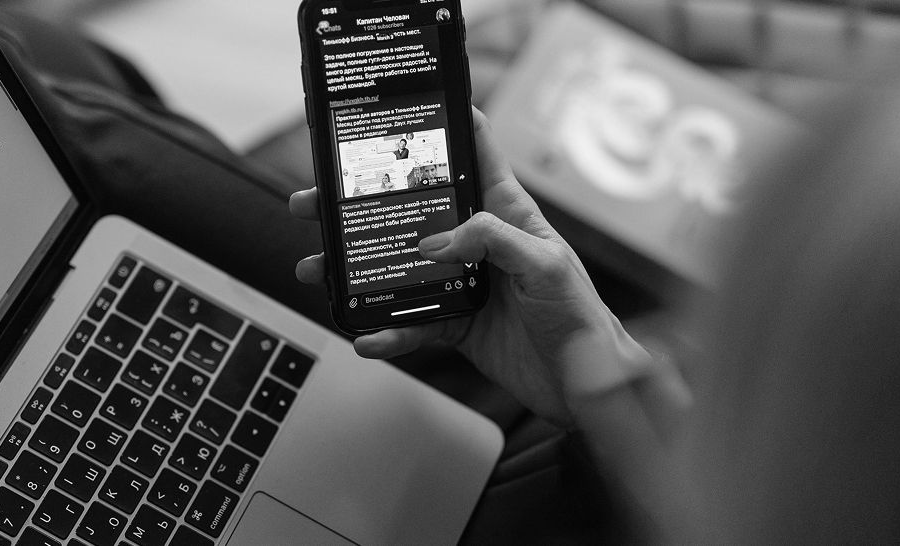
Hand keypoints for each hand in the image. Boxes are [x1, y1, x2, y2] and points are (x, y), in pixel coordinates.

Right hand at [290, 108, 651, 425]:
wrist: (583, 386)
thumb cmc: (579, 315)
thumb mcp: (545, 264)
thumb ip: (493, 240)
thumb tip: (436, 242)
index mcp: (506, 215)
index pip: (476, 157)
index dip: (445, 128)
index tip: (404, 109)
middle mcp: (477, 244)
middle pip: (412, 213)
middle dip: (361, 205)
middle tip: (316, 201)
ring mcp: (461, 284)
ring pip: (397, 268)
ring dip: (355, 269)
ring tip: (317, 269)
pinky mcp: (454, 324)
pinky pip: (409, 323)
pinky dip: (385, 331)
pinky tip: (365, 336)